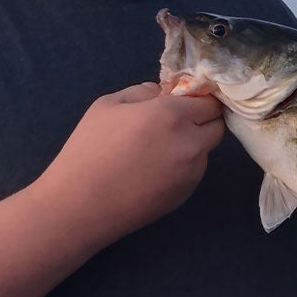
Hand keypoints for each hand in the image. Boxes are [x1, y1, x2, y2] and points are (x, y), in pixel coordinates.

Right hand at [38, 83, 224, 243]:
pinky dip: (182, 166)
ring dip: (193, 143)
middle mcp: (190, 143)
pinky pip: (193, 171)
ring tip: (157, 149)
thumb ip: (143, 92)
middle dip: (203, 119)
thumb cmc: (89, 149)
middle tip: (176, 122)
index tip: (184, 100)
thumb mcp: (109, 105)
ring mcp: (191, 173)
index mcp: (172, 115)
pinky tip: (153, 170)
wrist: (80, 205)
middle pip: (217, 125)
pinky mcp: (184, 195)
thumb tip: (164, 93)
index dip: (199, 98)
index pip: (209, 101)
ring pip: (205, 150)